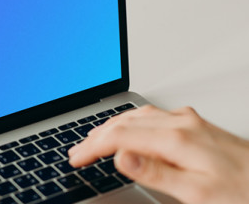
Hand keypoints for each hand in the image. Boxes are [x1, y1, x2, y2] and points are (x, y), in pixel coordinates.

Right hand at [68, 105, 248, 203]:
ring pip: (136, 114)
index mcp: (176, 139)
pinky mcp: (193, 122)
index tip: (77, 158)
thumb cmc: (242, 191)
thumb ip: (156, 172)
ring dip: (111, 125)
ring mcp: (187, 120)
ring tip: (94, 138)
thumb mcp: (198, 193)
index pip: (120, 137)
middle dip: (96, 136)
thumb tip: (121, 156)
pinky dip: (130, 120)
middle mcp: (180, 123)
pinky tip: (128, 125)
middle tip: (77, 151)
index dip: (93, 147)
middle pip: (124, 122)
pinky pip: (151, 114)